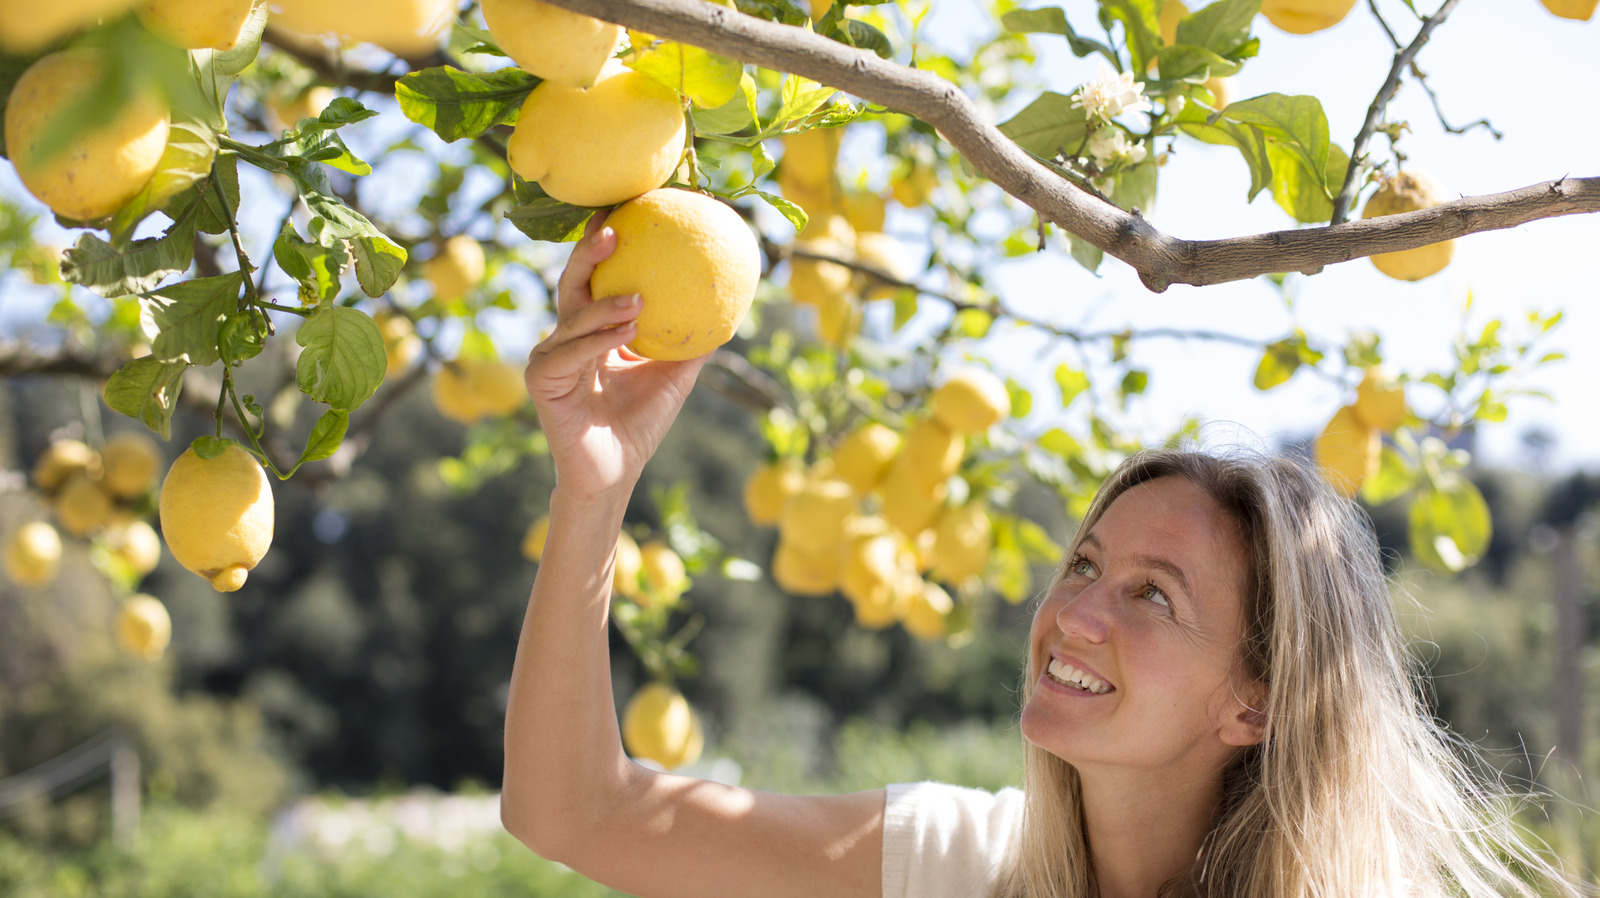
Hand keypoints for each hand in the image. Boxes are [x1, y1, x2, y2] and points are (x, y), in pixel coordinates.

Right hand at [525, 213, 709, 499]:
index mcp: (592, 330)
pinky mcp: (541, 381)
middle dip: (588, 253)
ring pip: (572, 318)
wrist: (615, 471)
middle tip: (614, 228)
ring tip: (638, 298)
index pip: (596, 279)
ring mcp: (550, 357)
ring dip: (604, 305)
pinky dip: (596, 342)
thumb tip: (732, 304)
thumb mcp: (675, 374)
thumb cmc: (641, 423)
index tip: (626, 211)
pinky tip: (624, 329)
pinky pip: (569, 354)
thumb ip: (694, 339)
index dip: (605, 245)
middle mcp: (566, 337)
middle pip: (573, 284)